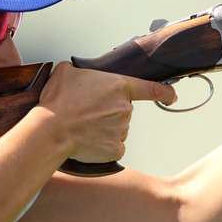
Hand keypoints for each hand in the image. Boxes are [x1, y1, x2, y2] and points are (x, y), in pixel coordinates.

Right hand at [37, 62, 176, 163]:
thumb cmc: (58, 102)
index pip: (151, 89)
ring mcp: (121, 130)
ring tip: (82, 126)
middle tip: (86, 112)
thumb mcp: (67, 72)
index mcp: (118, 86)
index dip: (164, 92)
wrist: (51, 129)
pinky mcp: (115, 149)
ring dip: (104, 128)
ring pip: (117, 129)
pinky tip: (87, 140)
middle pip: (122, 110)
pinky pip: (112, 146)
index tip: (171, 96)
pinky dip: (102, 145)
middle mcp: (124, 108)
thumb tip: (78, 76)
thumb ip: (81, 72)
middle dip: (108, 111)